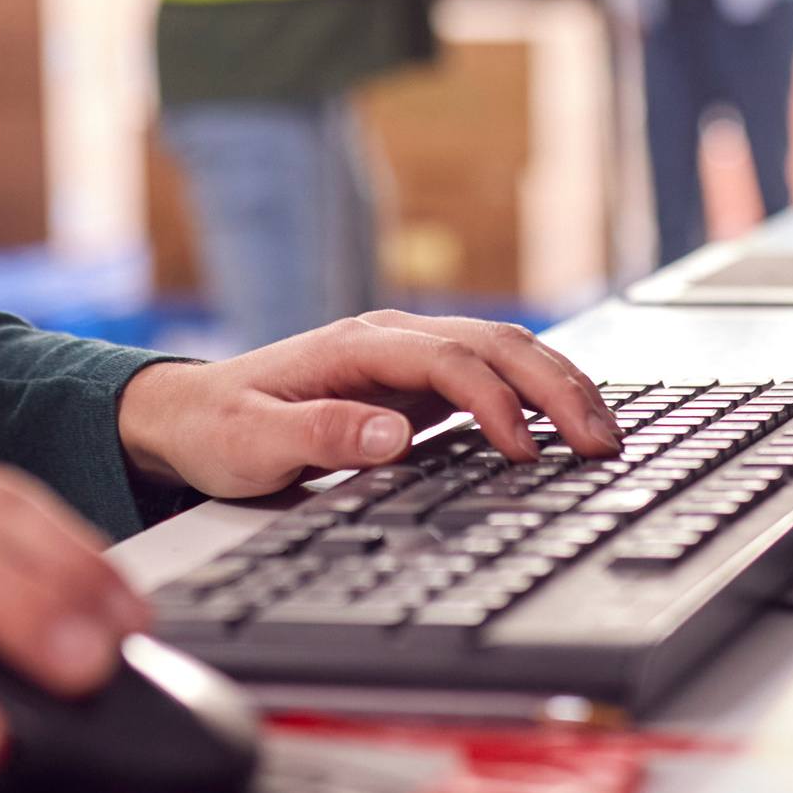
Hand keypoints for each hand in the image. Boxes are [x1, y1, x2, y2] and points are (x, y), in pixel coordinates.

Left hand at [114, 310, 623, 500]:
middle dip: (555, 388)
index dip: (494, 403)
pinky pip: (492, 377)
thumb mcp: (254, 443)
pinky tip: (568, 426)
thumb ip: (321, 435)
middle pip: (495, 344)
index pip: (449, 361)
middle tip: (602, 443)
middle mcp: (391, 339)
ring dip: (558, 388)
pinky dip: (538, 395)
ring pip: (503, 353)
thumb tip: (395, 435)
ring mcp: (407, 357)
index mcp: (357, 346)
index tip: (525, 454)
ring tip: (604, 437)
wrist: (189, 414)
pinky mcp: (416, 384)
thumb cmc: (218, 428)